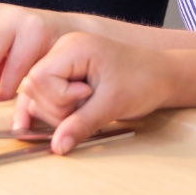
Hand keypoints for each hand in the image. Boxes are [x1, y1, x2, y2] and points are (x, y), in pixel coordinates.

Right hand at [14, 31, 177, 152]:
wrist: (161, 76)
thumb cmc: (142, 81)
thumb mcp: (112, 105)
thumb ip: (80, 125)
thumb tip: (57, 147)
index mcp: (73, 47)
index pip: (39, 76)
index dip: (58, 96)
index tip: (88, 96)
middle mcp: (62, 49)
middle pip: (33, 86)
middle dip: (57, 107)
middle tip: (88, 105)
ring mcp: (62, 61)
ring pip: (36, 93)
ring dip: (57, 110)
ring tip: (87, 105)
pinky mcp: (65, 75)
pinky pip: (44, 95)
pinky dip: (54, 109)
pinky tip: (62, 116)